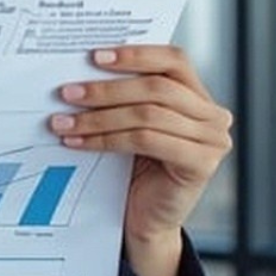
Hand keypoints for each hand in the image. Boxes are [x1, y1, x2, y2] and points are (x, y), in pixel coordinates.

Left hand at [49, 45, 231, 275]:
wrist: (144, 221)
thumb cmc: (134, 169)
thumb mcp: (130, 126)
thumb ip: (123, 98)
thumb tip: (80, 72)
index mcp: (198, 96)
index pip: (173, 60)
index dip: (135, 54)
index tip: (94, 56)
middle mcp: (213, 115)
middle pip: (157, 88)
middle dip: (106, 89)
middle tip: (67, 93)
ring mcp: (213, 141)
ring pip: (148, 114)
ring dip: (98, 117)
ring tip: (62, 121)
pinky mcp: (202, 165)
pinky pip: (146, 140)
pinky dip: (106, 139)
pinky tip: (77, 142)